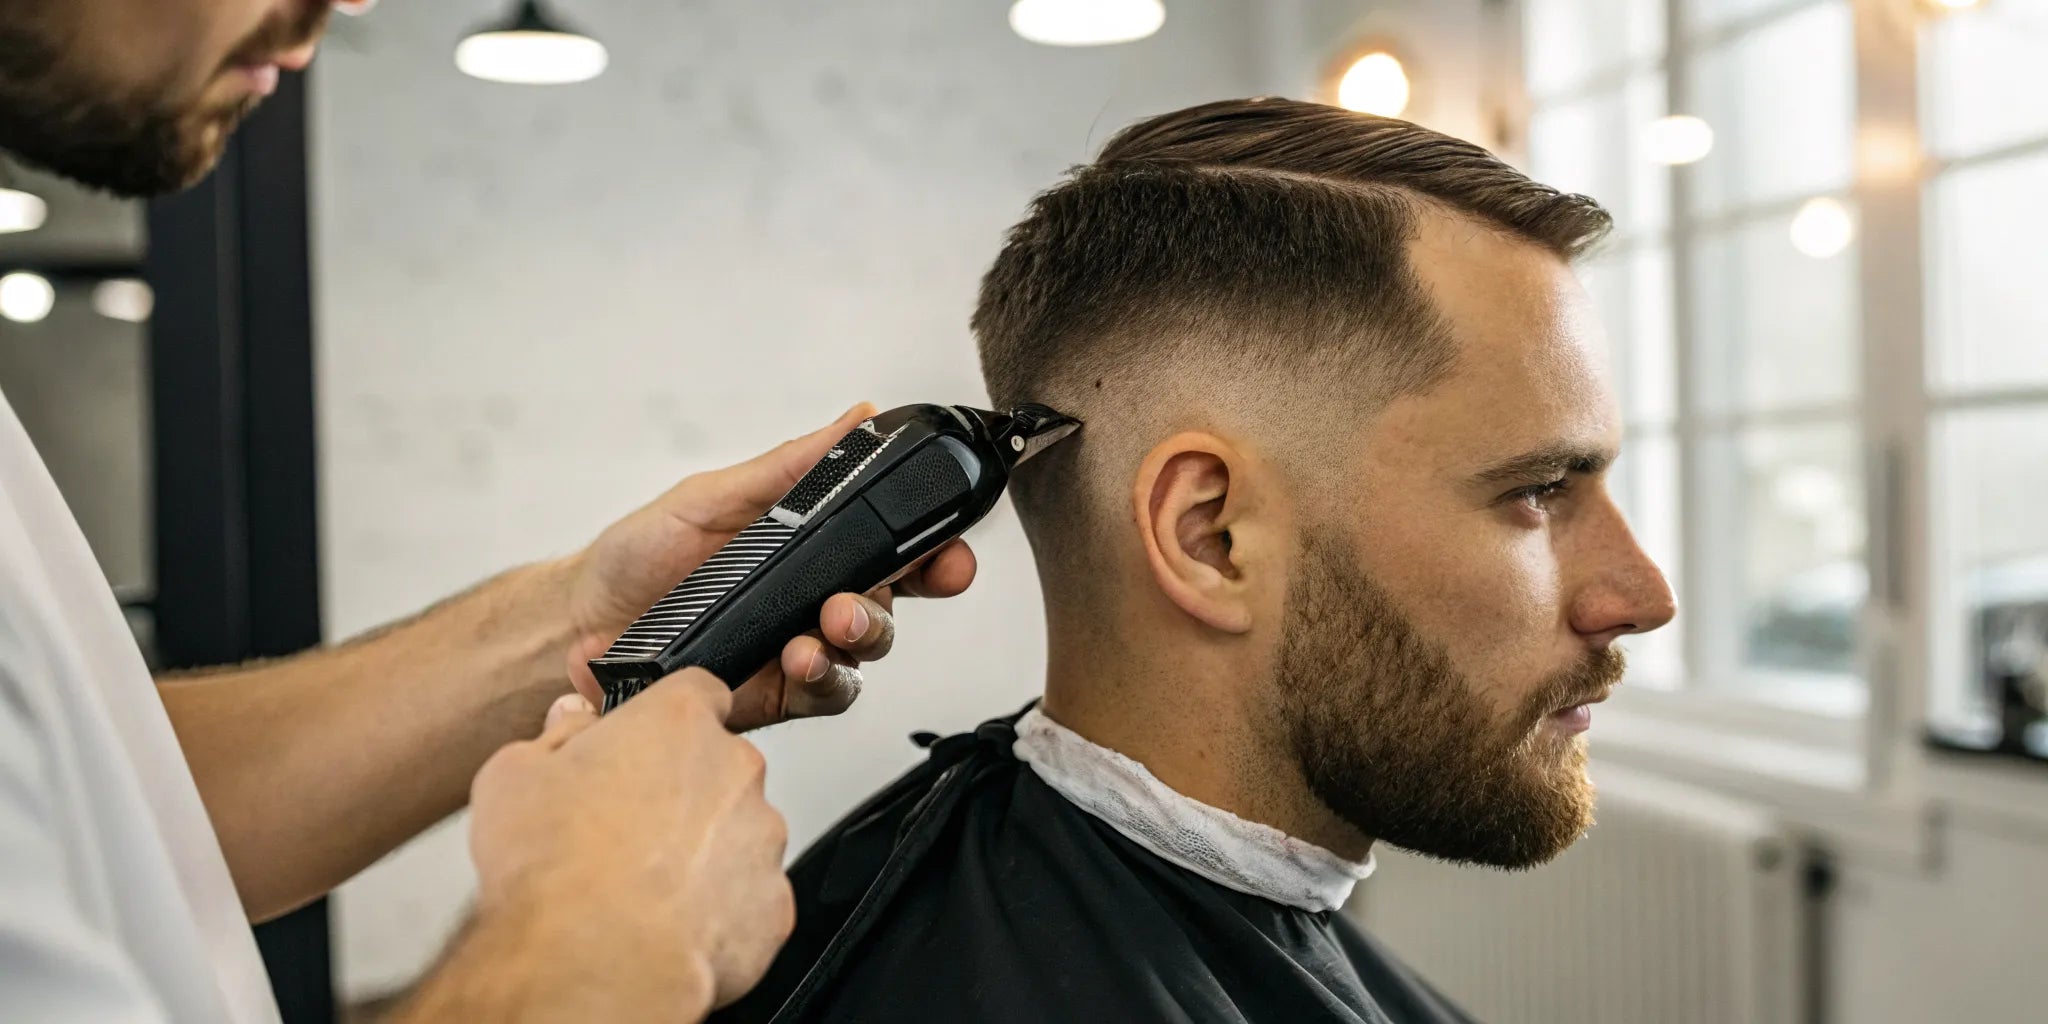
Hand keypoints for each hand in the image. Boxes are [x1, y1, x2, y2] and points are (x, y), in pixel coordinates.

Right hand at [466, 677, 790, 1013]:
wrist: (590, 961)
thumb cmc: (553, 869)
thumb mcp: (515, 775)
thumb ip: (556, 735)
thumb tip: (572, 721)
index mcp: (678, 723)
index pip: (696, 692)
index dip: (668, 719)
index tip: (648, 742)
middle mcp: (734, 770)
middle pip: (718, 767)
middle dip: (682, 791)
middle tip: (627, 828)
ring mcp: (762, 838)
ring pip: (737, 834)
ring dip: (703, 852)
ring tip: (643, 886)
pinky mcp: (773, 904)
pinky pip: (749, 898)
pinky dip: (719, 910)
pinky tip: (669, 924)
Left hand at [563, 404, 977, 730]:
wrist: (581, 621)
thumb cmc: (640, 555)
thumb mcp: (713, 495)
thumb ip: (791, 467)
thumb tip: (857, 416)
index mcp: (814, 545)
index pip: (894, 545)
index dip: (936, 549)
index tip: (949, 552)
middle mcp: (817, 596)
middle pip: (894, 599)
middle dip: (902, 597)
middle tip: (861, 593)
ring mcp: (802, 646)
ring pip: (867, 650)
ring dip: (860, 636)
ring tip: (825, 626)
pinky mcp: (780, 696)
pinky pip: (828, 694)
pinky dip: (823, 677)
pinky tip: (797, 660)